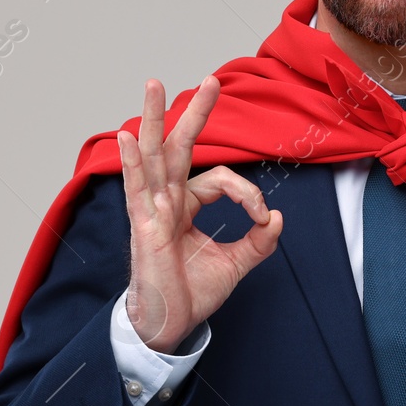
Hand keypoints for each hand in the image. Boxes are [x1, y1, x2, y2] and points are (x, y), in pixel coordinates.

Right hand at [118, 75, 282, 352]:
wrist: (170, 326)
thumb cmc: (193, 293)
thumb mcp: (236, 263)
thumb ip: (259, 241)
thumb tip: (278, 218)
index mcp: (186, 205)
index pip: (220, 180)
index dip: (248, 194)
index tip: (263, 218)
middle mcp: (167, 200)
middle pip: (178, 146)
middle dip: (195, 113)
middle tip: (211, 80)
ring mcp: (152, 210)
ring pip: (153, 155)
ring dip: (153, 118)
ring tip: (154, 84)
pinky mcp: (144, 227)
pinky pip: (136, 189)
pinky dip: (132, 162)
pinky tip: (127, 136)